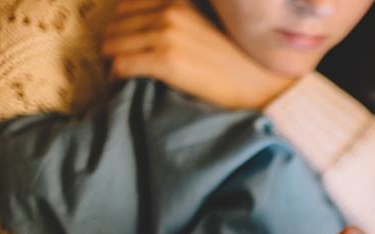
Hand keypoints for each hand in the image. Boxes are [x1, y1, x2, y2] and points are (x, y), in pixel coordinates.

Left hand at [102, 0, 292, 109]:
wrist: (263, 85)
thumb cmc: (239, 61)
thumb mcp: (209, 25)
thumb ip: (180, 18)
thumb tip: (151, 27)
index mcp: (179, 0)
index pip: (128, 4)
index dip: (121, 25)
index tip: (124, 42)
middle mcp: (171, 11)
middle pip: (116, 24)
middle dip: (113, 43)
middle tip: (118, 61)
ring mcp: (167, 35)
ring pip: (113, 44)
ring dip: (112, 60)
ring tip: (119, 74)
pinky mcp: (166, 62)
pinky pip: (121, 65)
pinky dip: (116, 76)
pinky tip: (122, 84)